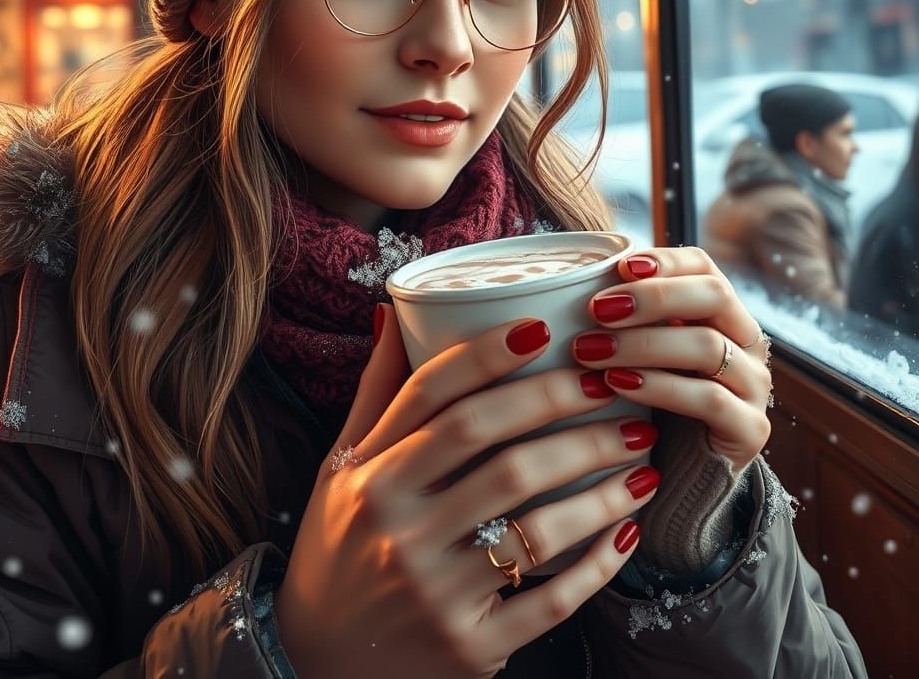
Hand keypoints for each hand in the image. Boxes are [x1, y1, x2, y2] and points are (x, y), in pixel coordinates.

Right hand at [274, 307, 660, 678]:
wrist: (317, 659)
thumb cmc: (337, 545)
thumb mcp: (339, 467)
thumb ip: (376, 394)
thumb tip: (392, 313)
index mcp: (370, 476)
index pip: (435, 398)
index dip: (488, 357)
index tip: (540, 328)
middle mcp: (399, 529)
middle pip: (498, 451)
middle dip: (565, 410)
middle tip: (612, 388)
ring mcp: (435, 591)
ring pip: (536, 526)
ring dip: (600, 486)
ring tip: (640, 457)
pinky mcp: (469, 645)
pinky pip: (550, 600)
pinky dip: (597, 564)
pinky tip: (627, 533)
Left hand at [572, 247, 772, 473]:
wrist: (678, 474)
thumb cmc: (647, 400)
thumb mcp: (636, 351)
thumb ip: (620, 318)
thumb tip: (566, 283)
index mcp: (720, 311)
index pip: (702, 265)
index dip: (663, 260)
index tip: (618, 266)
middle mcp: (744, 341)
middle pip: (713, 295)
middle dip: (650, 297)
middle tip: (595, 310)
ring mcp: (753, 385)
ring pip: (707, 346)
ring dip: (642, 344)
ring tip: (589, 351)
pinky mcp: (750, 430)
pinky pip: (709, 398)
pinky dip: (659, 387)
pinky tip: (616, 384)